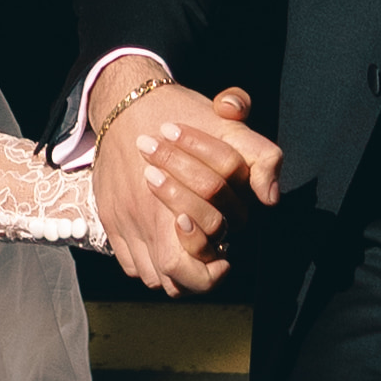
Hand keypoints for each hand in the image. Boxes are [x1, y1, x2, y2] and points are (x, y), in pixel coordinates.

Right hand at [82, 57, 278, 295]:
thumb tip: (270, 197)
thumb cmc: (181, 116)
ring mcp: (126, 221)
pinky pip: (131, 264)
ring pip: (153, 276)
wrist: (126, 104)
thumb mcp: (228, 126)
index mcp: (179, 200)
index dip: (213, 269)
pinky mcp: (110, 219)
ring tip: (188, 254)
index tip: (224, 257)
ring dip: (173, 272)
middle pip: (173, 274)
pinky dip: (148, 264)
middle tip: (208, 255)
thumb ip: (260, 156)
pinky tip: (163, 244)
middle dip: (195, 272)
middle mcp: (148, 217)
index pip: (195, 261)